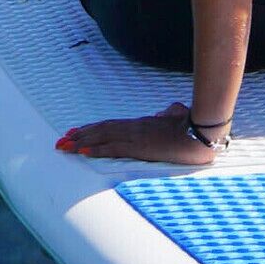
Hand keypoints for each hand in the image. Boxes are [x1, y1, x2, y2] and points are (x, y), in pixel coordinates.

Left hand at [56, 105, 227, 169]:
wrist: (204, 131)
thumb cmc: (194, 125)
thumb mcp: (178, 117)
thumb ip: (168, 114)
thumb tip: (163, 112)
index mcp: (143, 124)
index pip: (112, 126)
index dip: (93, 129)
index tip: (77, 133)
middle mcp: (136, 128)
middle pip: (101, 130)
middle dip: (80, 136)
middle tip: (61, 141)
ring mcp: (137, 136)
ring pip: (102, 137)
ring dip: (81, 142)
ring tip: (64, 146)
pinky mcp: (140, 148)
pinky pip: (113, 148)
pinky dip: (95, 150)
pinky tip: (82, 152)